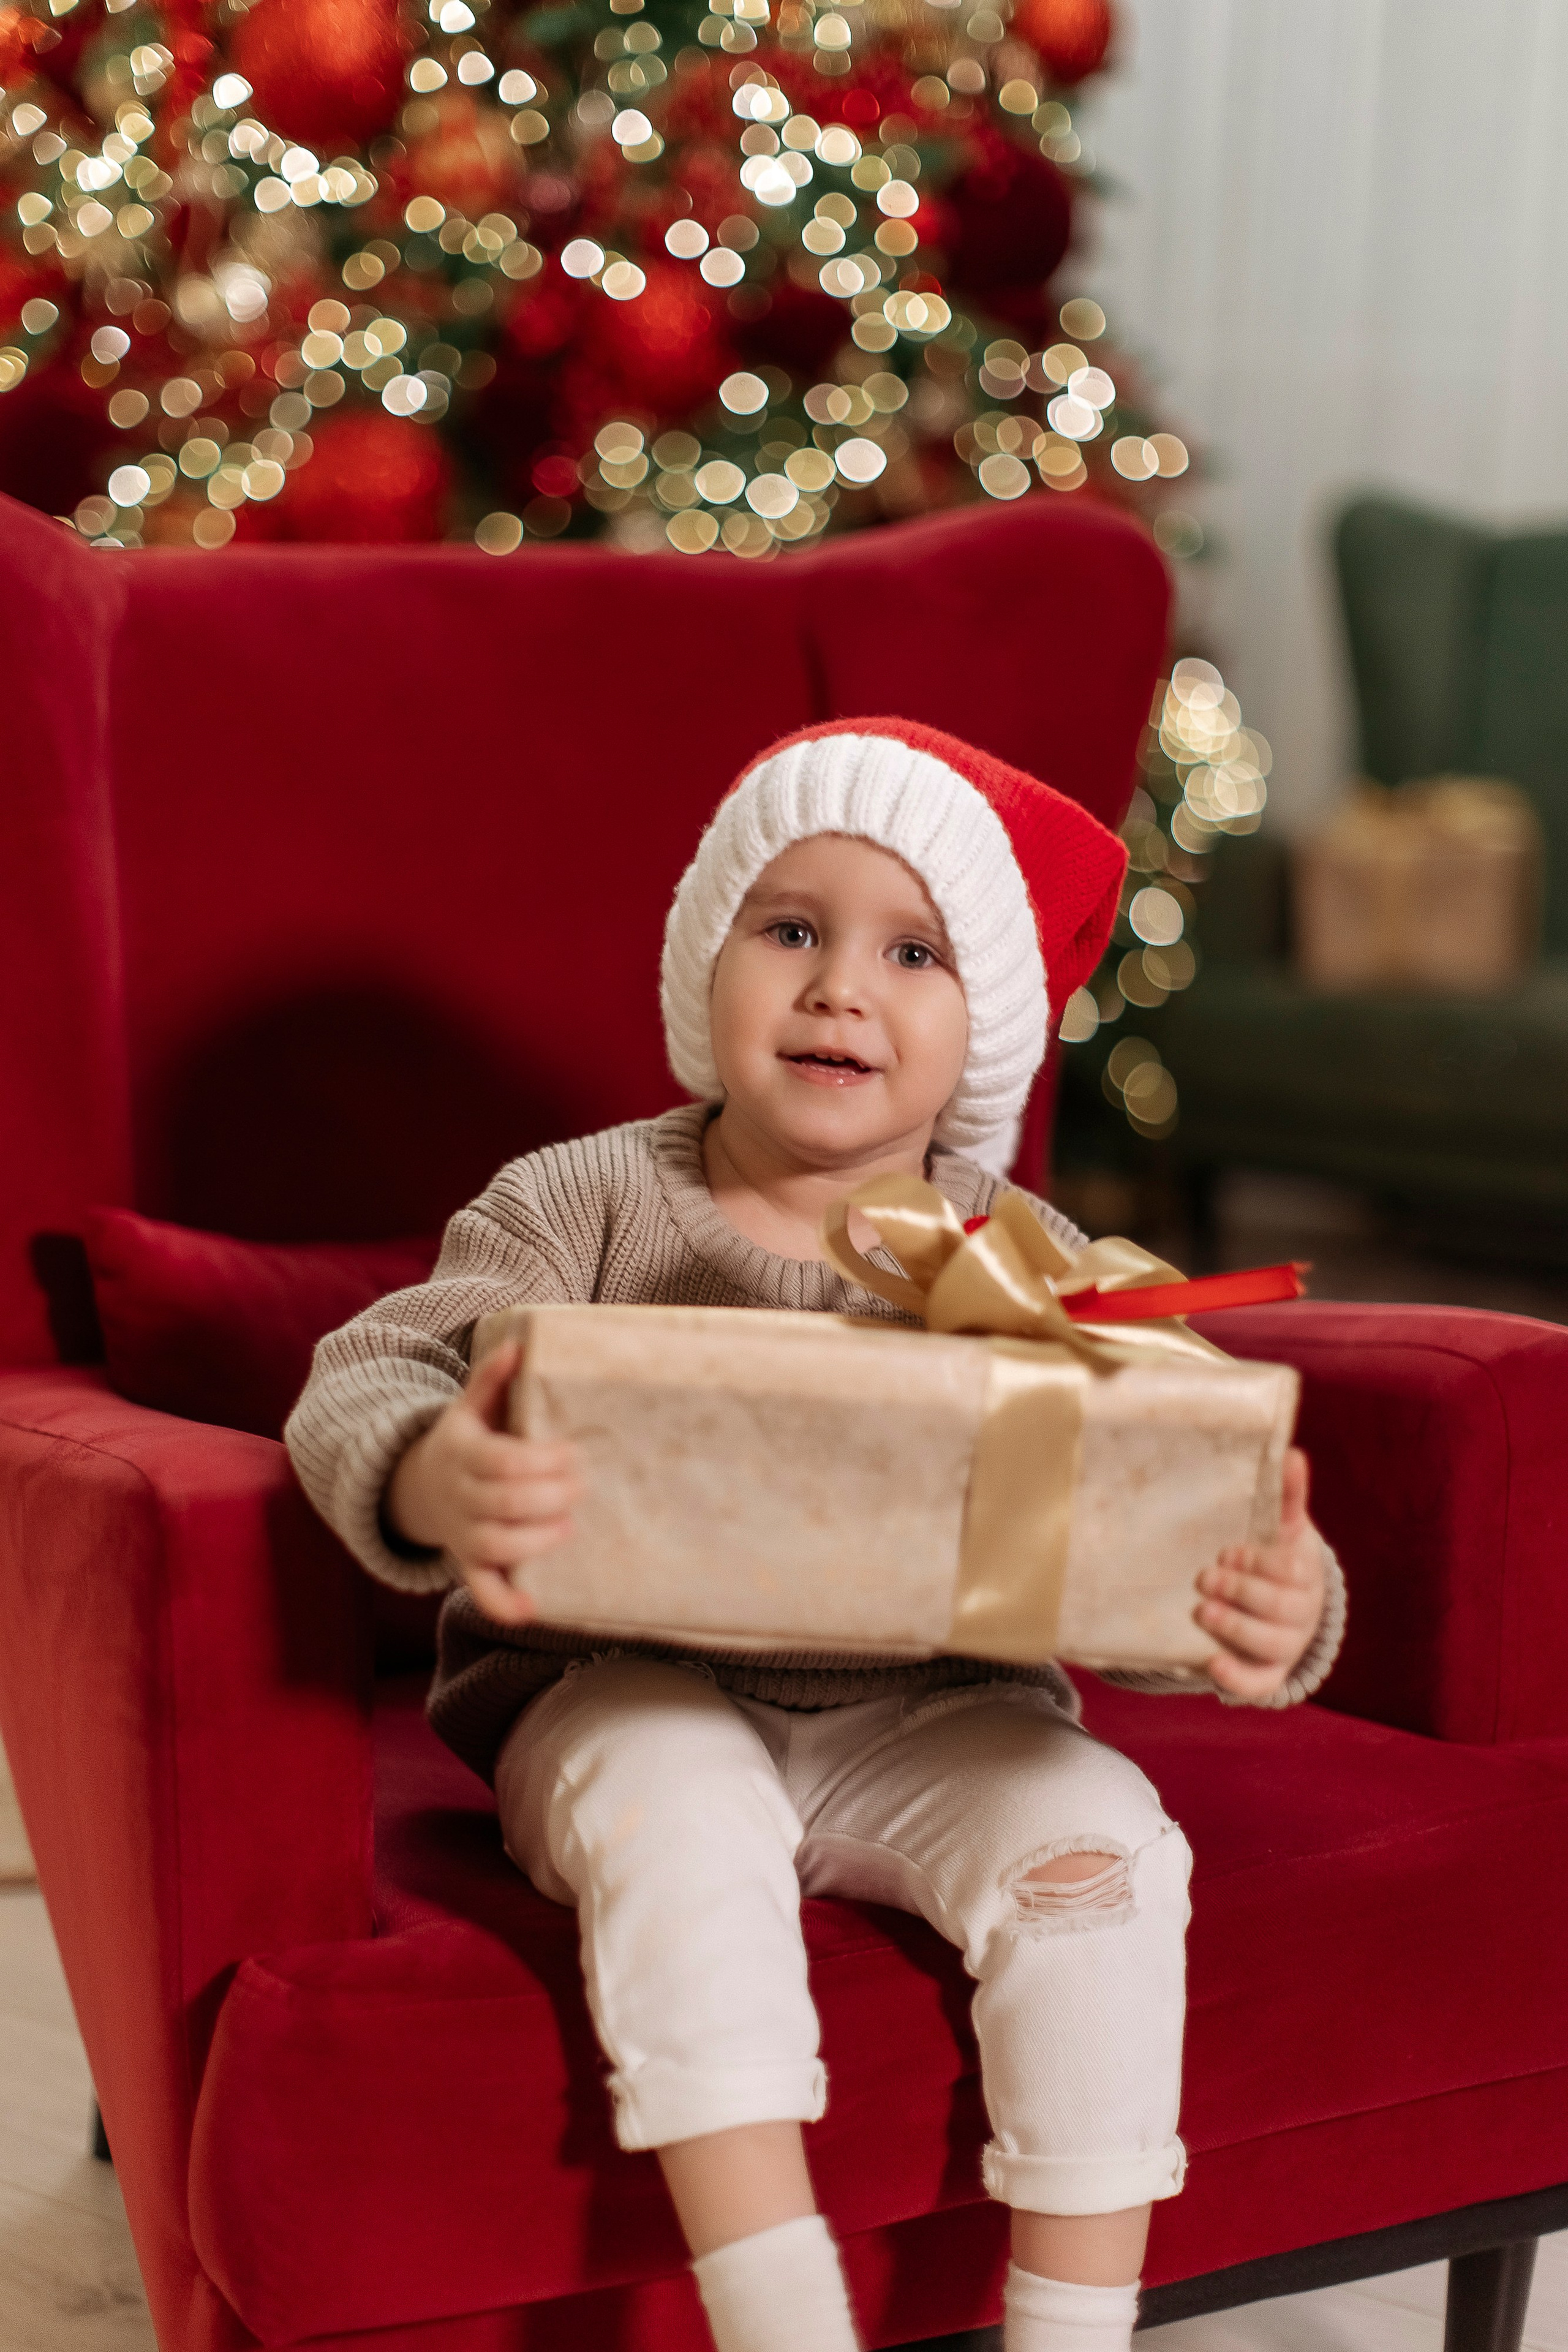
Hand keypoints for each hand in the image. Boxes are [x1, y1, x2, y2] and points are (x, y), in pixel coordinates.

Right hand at [384, 1341, 578, 1626]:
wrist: (425, 1485)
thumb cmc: (469, 1439)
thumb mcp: (473, 1405)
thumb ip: (492, 1377)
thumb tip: (518, 1345)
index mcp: (462, 1452)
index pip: (501, 1460)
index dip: (541, 1460)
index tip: (573, 1453)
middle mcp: (459, 1496)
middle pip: (503, 1503)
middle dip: (548, 1496)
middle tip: (582, 1486)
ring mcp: (462, 1534)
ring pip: (494, 1544)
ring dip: (535, 1540)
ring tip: (569, 1526)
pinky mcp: (468, 1564)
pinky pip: (481, 1591)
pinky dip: (504, 1604)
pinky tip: (534, 1609)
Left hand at [1194, 1449, 1324, 1700]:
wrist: (1280, 1608)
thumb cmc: (1274, 1558)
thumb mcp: (1281, 1528)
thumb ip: (1286, 1496)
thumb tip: (1291, 1454)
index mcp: (1306, 1572)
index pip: (1291, 1570)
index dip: (1259, 1563)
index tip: (1225, 1552)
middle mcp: (1302, 1612)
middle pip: (1280, 1608)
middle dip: (1241, 1592)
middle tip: (1204, 1578)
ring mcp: (1287, 1646)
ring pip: (1270, 1644)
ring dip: (1236, 1628)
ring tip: (1202, 1612)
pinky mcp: (1269, 1673)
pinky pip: (1259, 1684)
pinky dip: (1237, 1679)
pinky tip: (1212, 1664)